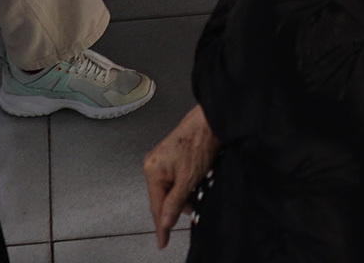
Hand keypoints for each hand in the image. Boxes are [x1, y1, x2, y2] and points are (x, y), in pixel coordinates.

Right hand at [143, 106, 220, 247]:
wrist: (211, 120)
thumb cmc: (199, 141)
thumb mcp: (188, 179)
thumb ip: (175, 202)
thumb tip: (165, 222)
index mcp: (152, 170)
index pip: (156, 206)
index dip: (161, 226)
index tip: (162, 242)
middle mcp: (153, 164)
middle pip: (163, 198)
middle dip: (179, 206)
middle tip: (194, 208)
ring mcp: (161, 159)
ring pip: (171, 189)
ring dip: (184, 195)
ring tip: (199, 188)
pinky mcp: (171, 156)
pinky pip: (175, 179)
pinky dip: (185, 185)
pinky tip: (197, 182)